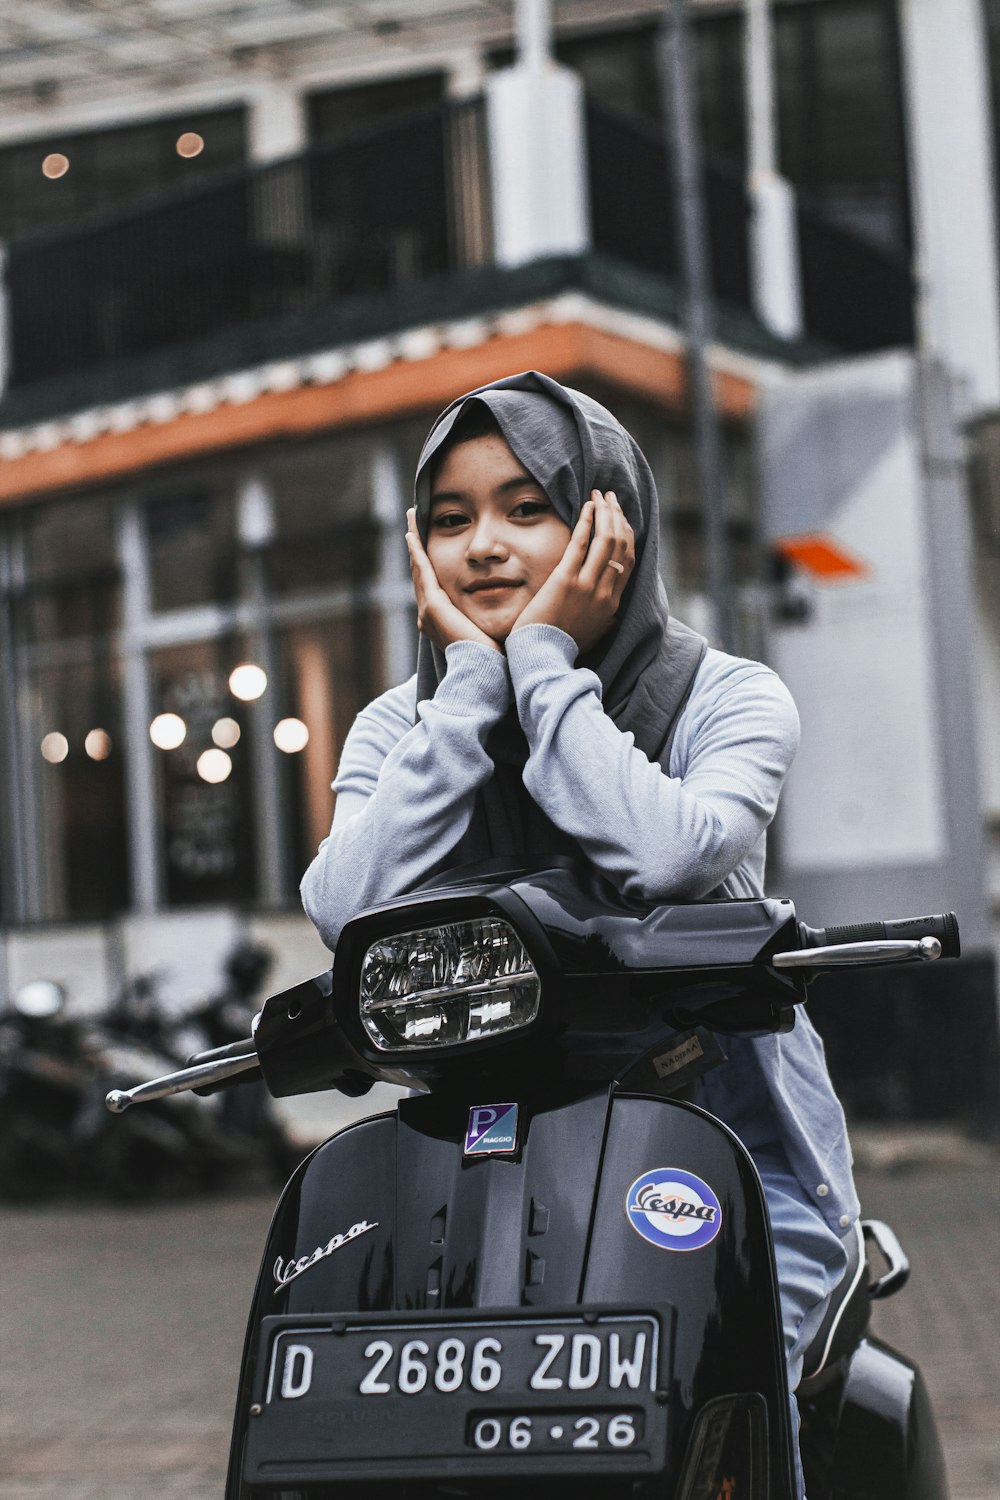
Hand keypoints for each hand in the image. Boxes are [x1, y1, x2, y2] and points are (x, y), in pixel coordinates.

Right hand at [405, 508, 501, 652]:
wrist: (485, 671)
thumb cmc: (493, 657)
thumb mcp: (489, 632)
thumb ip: (491, 620)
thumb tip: (509, 612)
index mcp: (441, 621)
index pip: (434, 586)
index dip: (429, 565)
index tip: (428, 546)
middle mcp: (429, 616)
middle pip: (421, 575)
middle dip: (417, 550)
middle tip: (413, 525)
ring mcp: (429, 611)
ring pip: (419, 569)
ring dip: (415, 545)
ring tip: (412, 522)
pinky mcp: (434, 605)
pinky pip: (424, 571)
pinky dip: (418, 552)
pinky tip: (414, 534)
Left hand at [509, 490, 634, 652]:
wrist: (543, 658)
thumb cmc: (561, 647)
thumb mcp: (593, 635)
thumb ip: (605, 620)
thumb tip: (612, 612)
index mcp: (613, 604)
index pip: (628, 561)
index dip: (627, 534)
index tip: (621, 518)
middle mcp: (606, 592)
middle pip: (621, 545)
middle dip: (618, 517)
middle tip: (611, 499)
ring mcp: (587, 586)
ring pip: (606, 540)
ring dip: (605, 513)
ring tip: (599, 496)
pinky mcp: (566, 581)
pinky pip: (581, 544)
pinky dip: (586, 521)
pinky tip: (587, 506)